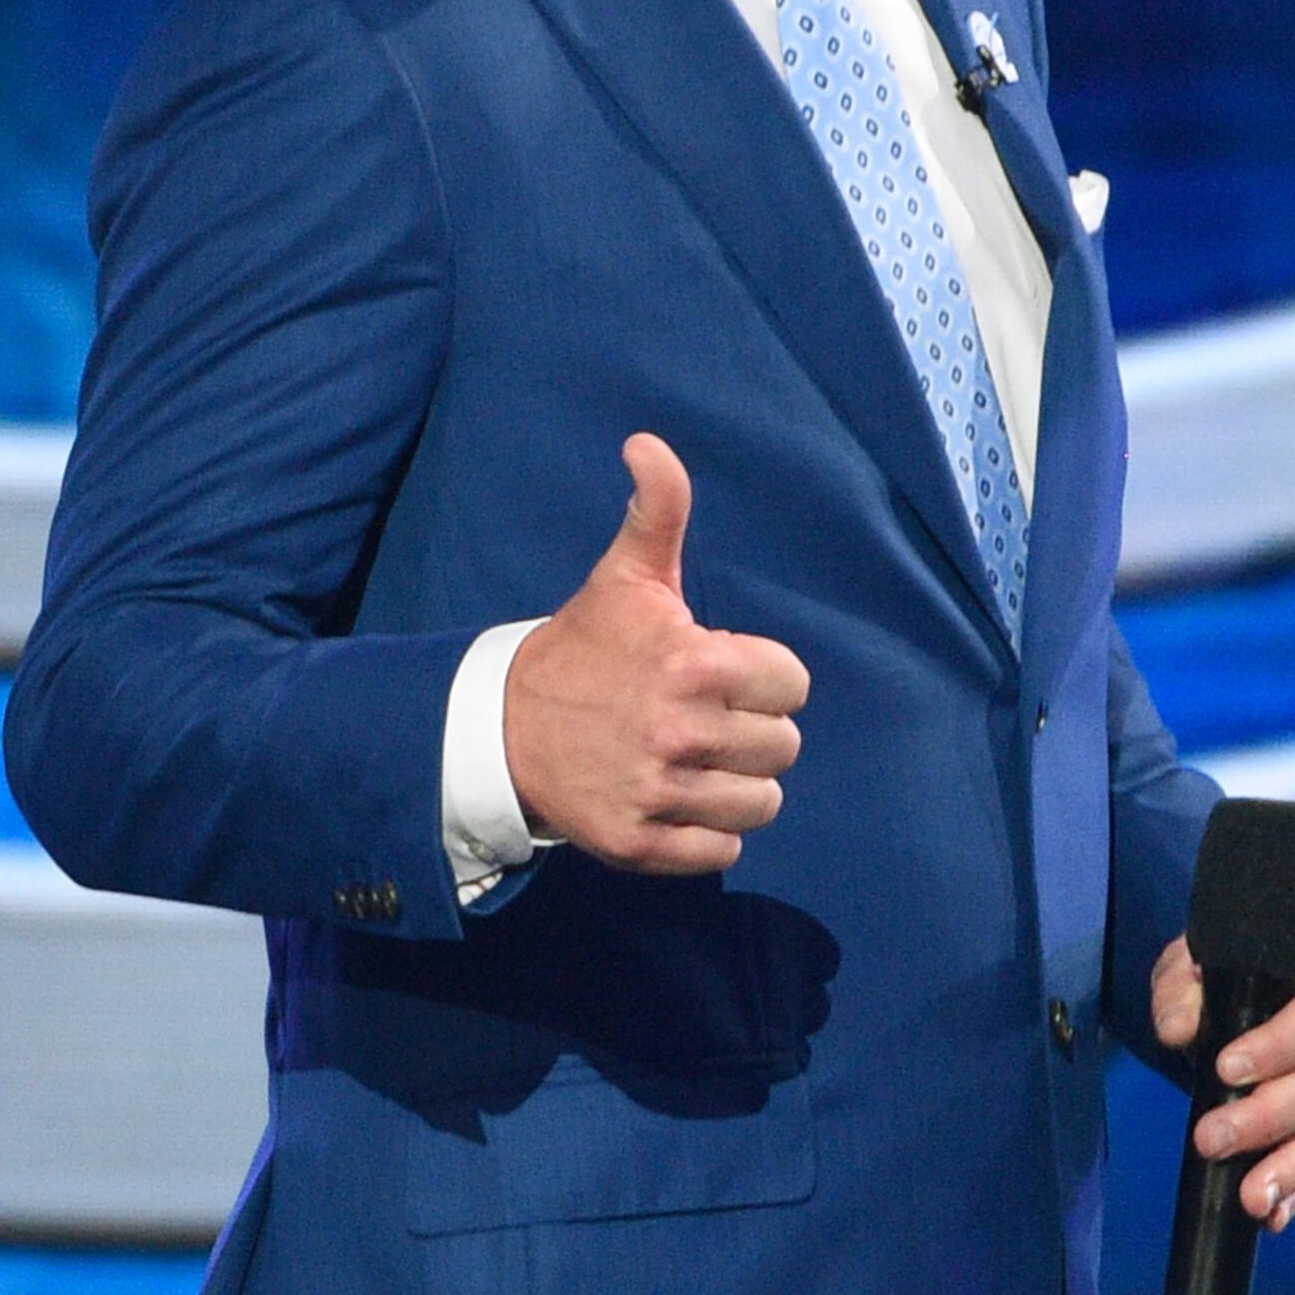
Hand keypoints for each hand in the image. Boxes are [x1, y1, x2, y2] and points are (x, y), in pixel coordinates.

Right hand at [504, 434, 810, 874]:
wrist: (501, 726)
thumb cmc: (584, 648)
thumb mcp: (624, 575)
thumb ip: (657, 509)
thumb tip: (647, 443)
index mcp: (694, 664)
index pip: (792, 686)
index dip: (764, 678)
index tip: (722, 674)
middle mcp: (681, 732)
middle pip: (783, 747)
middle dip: (752, 732)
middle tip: (706, 719)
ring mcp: (659, 793)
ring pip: (761, 804)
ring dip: (738, 786)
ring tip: (697, 762)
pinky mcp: (638, 844)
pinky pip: (722, 851)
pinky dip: (708, 834)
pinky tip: (679, 801)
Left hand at [1151, 932, 1294, 1231]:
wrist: (1241, 1004)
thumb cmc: (1221, 981)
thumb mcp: (1192, 968)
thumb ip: (1180, 992)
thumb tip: (1176, 1031)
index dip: (1277, 1046)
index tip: (1223, 1072)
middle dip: (1267, 1118)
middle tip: (1210, 1140)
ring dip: (1291, 1168)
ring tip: (1250, 1199)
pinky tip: (1272, 1213)